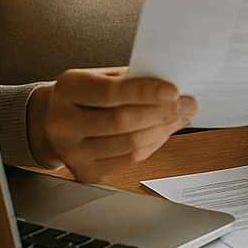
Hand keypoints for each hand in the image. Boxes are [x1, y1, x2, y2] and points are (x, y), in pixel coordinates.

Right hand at [27, 66, 197, 182]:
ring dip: (163, 130)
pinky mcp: (84, 173)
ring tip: (181, 117)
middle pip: (122, 121)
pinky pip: (129, 160)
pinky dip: (154, 145)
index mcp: (68, 88)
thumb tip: (175, 90)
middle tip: (189, 104)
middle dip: (163, 113)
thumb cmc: (90, 93)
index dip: (145, 92)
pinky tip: (164, 131)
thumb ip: (133, 79)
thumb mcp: (105, 75)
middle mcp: (62, 122)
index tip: (174, 90)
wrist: (58, 119)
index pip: (110, 92)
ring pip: (129, 144)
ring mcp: (70, 152)